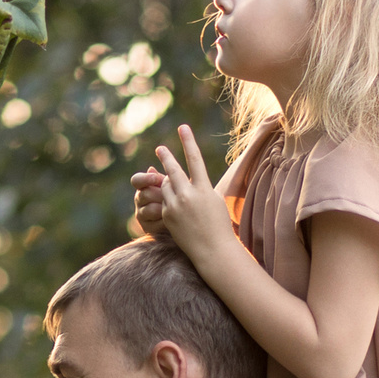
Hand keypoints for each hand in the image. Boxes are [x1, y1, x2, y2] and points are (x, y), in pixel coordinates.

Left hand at [130, 126, 236, 257]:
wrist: (213, 249)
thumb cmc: (218, 223)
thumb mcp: (214, 199)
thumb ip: (201, 186)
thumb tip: (189, 175)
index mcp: (204, 189)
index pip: (195, 159)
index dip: (188, 142)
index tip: (182, 127)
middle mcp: (188, 196)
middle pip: (173, 170)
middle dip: (166, 157)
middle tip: (160, 148)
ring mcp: (175, 206)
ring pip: (166, 186)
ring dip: (168, 183)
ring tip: (174, 186)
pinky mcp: (167, 216)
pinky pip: (164, 200)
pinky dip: (168, 199)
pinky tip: (176, 207)